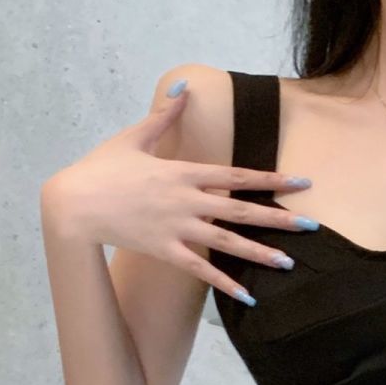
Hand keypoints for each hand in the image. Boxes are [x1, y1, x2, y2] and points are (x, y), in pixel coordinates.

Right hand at [42, 78, 314, 300]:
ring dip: (260, 253)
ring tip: (289, 263)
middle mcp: (186, 201)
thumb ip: (165, 115)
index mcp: (183, 172)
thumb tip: (184, 87)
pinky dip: (225, 283)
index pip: (237, 177)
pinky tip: (248, 297)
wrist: (72, 204)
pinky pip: (201, 270)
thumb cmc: (102, 168)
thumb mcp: (134, 136)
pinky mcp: (164, 251)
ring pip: (226, 243)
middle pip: (241, 211)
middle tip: (313, 226)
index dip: (271, 180)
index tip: (301, 183)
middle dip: (279, 219)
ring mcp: (176, 228)